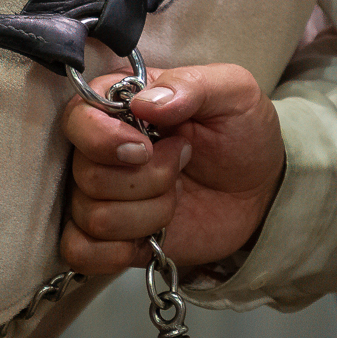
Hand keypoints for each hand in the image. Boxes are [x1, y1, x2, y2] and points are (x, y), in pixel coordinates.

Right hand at [59, 64, 285, 275]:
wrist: (260, 189)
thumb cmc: (241, 133)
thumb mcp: (233, 92)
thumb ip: (190, 85)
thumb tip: (144, 103)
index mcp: (119, 106)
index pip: (76, 119)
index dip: (102, 138)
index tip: (144, 148)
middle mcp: (102, 151)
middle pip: (87, 174)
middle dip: (147, 179)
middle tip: (182, 164)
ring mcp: (104, 196)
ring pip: (94, 216)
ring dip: (149, 213)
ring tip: (177, 196)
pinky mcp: (112, 237)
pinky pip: (81, 251)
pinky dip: (117, 252)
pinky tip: (150, 237)